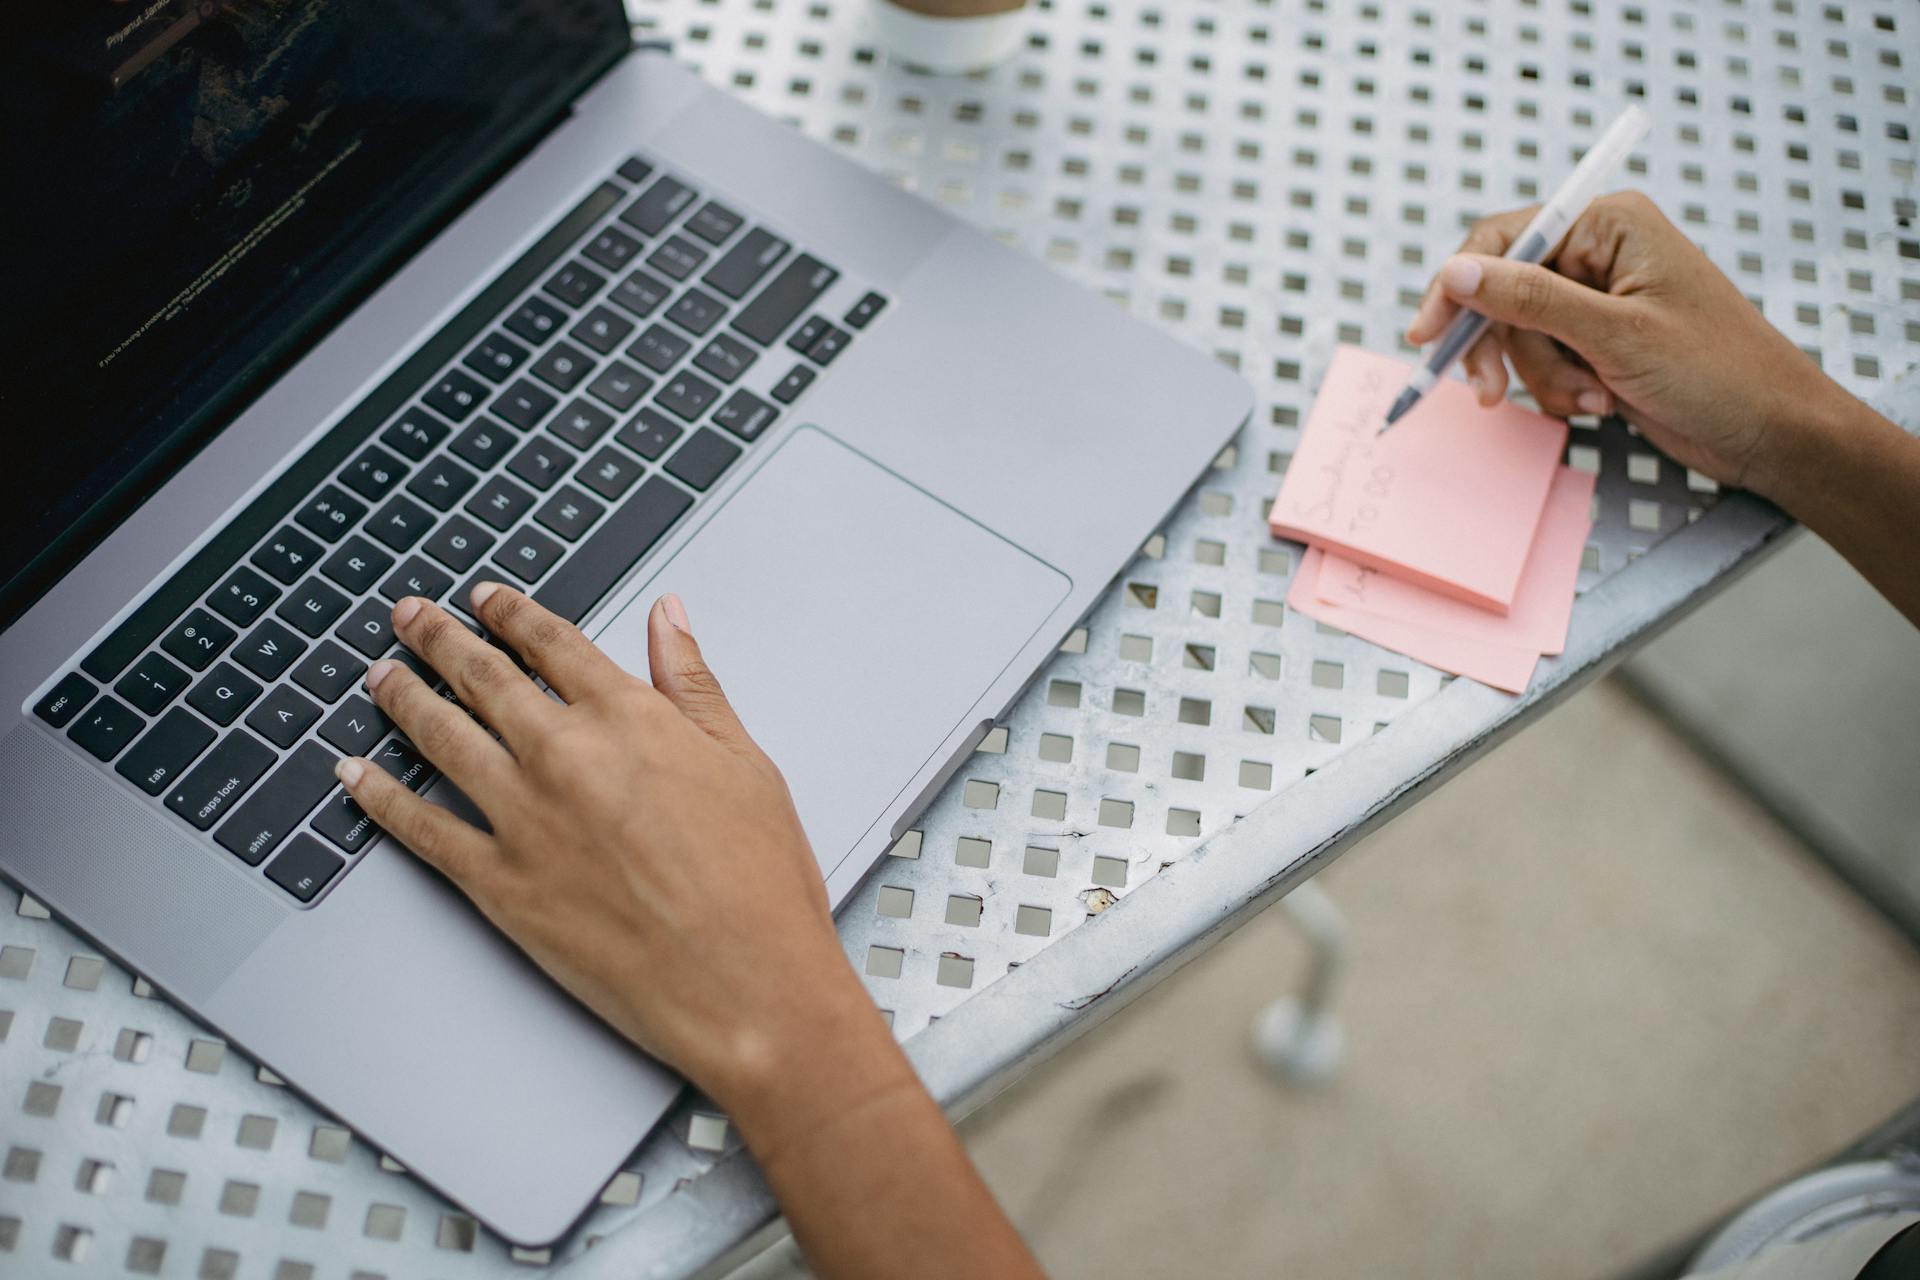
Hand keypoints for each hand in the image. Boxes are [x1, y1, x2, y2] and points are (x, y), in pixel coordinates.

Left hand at [337, 586, 1047, 1277]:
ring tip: (380, 676)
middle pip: (482, 677)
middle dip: (439, 639)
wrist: (745, 983)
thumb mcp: (745, 761)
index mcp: (628, 718)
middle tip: (409, 616)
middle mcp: (564, 755)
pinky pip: (419, 828)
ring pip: (440, 737)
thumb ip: (694, 683)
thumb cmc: (760, 883)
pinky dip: (379, 796)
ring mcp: (522, 819)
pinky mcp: (497, 884)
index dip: (511, 614)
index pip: (552, 644)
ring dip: (402, 698)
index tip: (486, 599)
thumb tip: (669, 617)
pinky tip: (355, 775)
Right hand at [1404, 191, 1856, 502]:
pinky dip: (1561, 389)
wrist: (1771, 432)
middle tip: (1490, 396)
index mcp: (1607, 224)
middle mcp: (1598, 253)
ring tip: (1595, 397)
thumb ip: (1530, 300)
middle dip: (1503, 348)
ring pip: (1519, 336)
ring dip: (1544, 377)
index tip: (1427, 336)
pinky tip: (1604, 402)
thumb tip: (1455, 272)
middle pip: (1501, 292)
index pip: (1502, 239)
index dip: (1456, 286)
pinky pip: (1544, 363)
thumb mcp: (1616, 335)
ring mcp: (1597, 300)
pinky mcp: (1599, 342)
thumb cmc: (1717, 372)